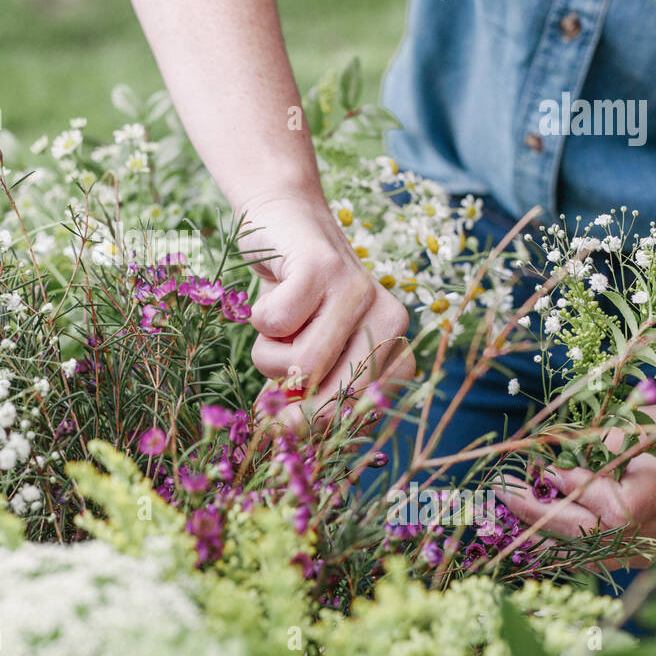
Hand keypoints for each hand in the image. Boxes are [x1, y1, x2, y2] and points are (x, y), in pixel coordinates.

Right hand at [242, 192, 413, 415]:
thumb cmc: (297, 301)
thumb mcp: (314, 351)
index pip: (358, 412)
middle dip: (290, 398)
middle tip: (271, 388)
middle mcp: (390, 318)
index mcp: (396, 346)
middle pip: (330, 395)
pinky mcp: (321, 267)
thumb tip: (284, 432)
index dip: (314, 420)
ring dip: (269, 352)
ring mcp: (357, 290)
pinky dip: (259, 316)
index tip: (289, 411)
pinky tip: (275, 293)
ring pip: (300, 363)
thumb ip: (313, 394)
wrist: (282, 224)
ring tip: (279, 326)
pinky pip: (274, 325)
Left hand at [498, 397, 655, 565]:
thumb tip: (538, 465)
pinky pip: (593, 555)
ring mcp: (654, 552)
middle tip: (502, 491)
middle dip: (540, 514)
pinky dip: (558, 540)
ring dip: (541, 531)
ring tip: (506, 508)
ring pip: (588, 553)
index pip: (617, 510)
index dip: (576, 494)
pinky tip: (527, 525)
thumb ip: (588, 447)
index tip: (544, 473)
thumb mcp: (631, 425)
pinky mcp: (640, 558)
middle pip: (595, 536)